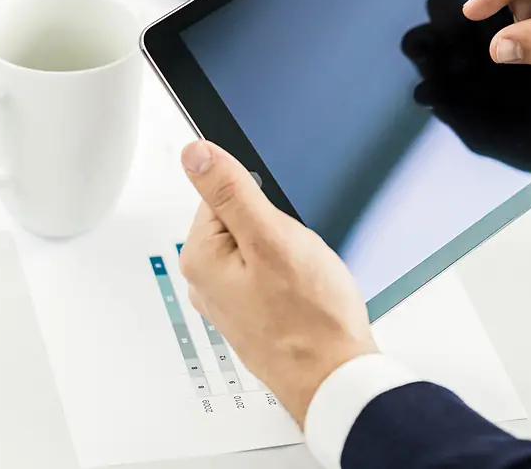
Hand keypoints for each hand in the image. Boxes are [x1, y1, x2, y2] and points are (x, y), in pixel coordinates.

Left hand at [178, 140, 376, 424]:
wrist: (335, 377)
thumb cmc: (310, 318)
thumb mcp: (272, 237)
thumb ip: (231, 190)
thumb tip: (195, 153)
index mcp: (200, 256)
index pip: (222, 192)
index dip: (263, 199)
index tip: (282, 223)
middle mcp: (205, 280)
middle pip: (241, 219)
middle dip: (275, 226)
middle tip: (296, 254)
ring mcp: (228, 299)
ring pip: (259, 246)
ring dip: (285, 251)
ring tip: (303, 277)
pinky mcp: (252, 312)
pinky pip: (268, 273)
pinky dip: (289, 275)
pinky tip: (304, 293)